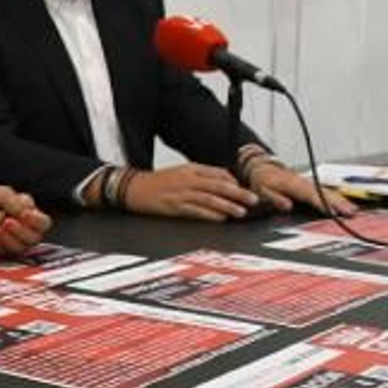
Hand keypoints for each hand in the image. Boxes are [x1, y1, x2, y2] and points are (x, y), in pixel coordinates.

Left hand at [0, 190, 50, 257]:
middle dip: (21, 231)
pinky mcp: (1, 252)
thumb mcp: (1, 194)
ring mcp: (14, 244)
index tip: (24, 214)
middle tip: (7, 222)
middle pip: (34, 238)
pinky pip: (3, 253)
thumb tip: (21, 211)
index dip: (37, 220)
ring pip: (20, 248)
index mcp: (31, 216)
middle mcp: (25, 233)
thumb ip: (13, 200)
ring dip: (8, 239)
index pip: (43, 223)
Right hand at [122, 163, 260, 220]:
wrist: (134, 188)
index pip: (218, 173)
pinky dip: (210, 214)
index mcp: (191, 169)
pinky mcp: (174, 207)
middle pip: (218, 186)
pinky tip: (220, 218)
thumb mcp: (181, 173)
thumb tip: (222, 184)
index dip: (234, 182)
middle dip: (238, 193)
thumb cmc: (158, 182)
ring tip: (241, 212)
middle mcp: (188, 179)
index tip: (244, 189)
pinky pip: (196, 211)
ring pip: (210, 199)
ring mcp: (181, 193)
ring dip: (227, 205)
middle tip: (253, 200)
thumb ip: (201, 177)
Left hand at [247, 163, 357, 216]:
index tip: (333, 211)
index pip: (311, 195)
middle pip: (324, 193)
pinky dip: (336, 197)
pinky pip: (325, 191)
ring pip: (327, 191)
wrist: (263, 167)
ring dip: (340, 200)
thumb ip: (275, 198)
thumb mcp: (263, 190)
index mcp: (293, 185)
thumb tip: (288, 206)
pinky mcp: (310, 185)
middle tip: (351, 212)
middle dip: (338, 202)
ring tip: (353, 211)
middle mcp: (304, 182)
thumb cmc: (263, 181)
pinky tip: (344, 205)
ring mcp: (308, 183)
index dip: (322, 203)